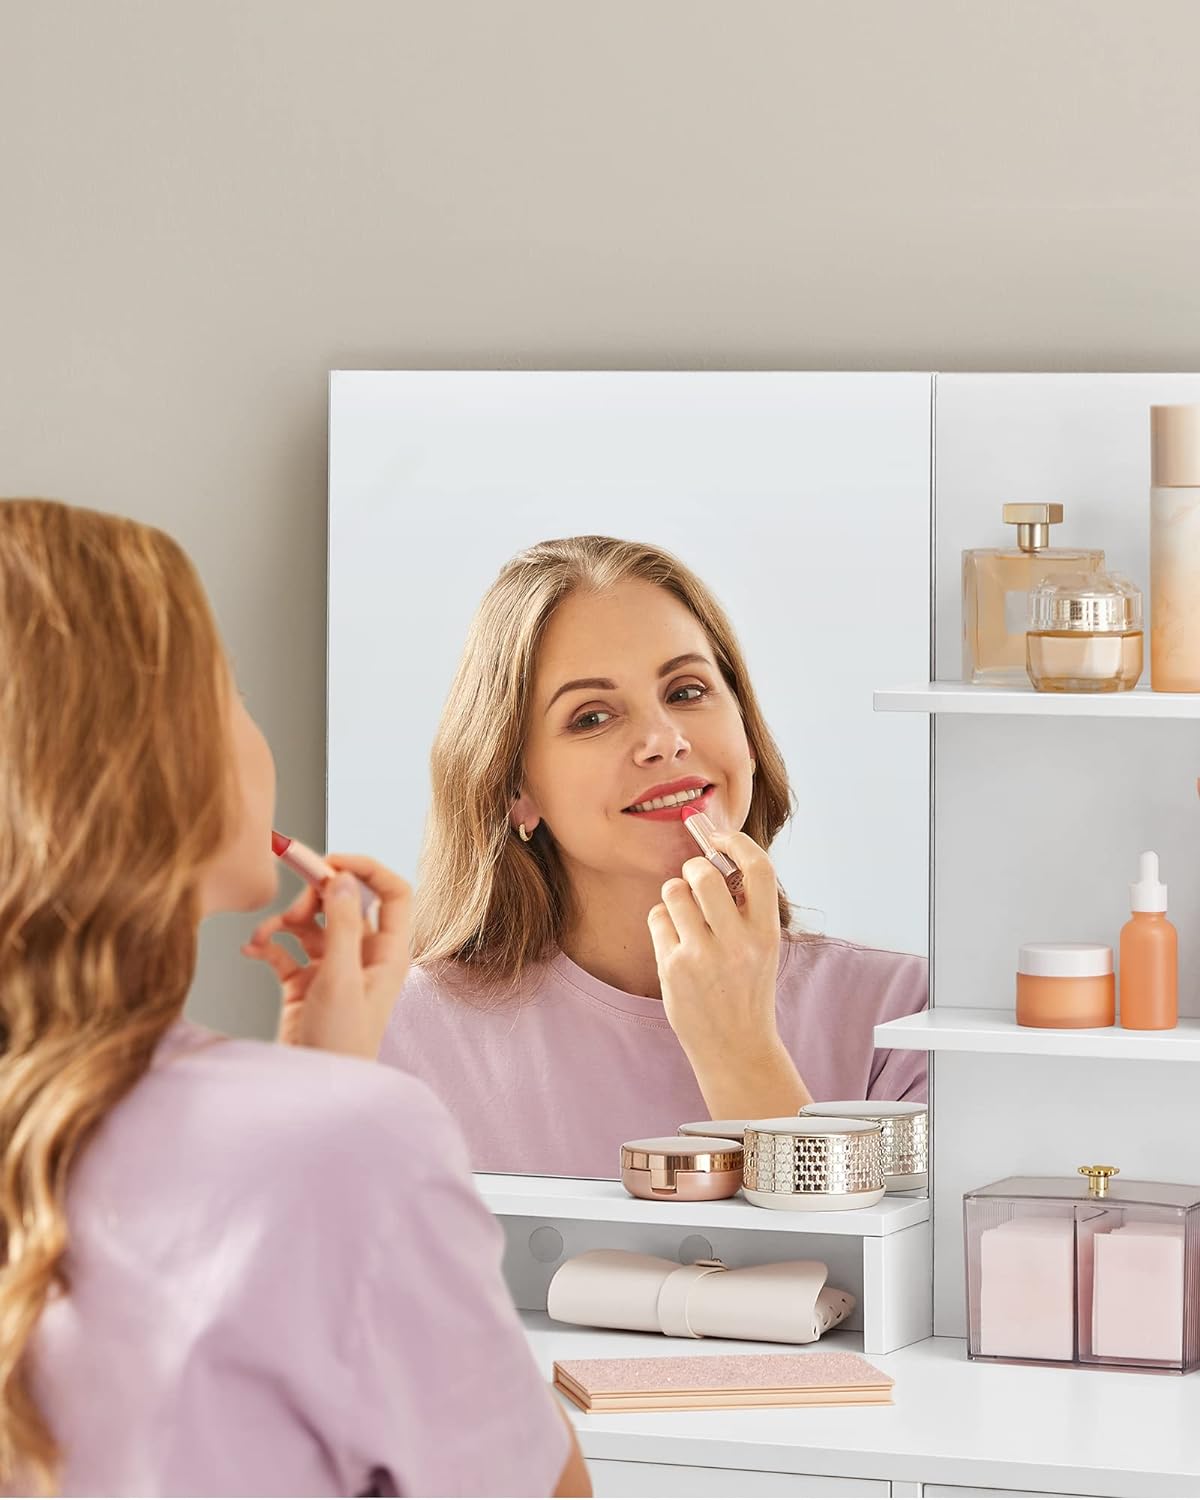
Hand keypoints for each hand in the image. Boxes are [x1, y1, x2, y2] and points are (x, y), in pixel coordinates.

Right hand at [241, 853, 410, 1058]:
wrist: (311, 1094)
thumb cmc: (339, 1046)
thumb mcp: (340, 981)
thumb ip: (340, 927)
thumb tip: (342, 878)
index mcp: (388, 954)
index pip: (393, 892)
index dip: (367, 868)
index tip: (330, 862)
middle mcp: (364, 957)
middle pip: (345, 902)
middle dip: (315, 896)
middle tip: (293, 907)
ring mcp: (333, 969)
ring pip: (311, 925)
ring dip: (285, 922)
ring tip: (266, 934)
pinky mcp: (304, 984)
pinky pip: (286, 950)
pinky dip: (269, 944)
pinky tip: (252, 949)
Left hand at [647, 828, 781, 1067]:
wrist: (735, 1047)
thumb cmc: (747, 990)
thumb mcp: (762, 948)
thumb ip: (746, 908)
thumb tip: (718, 858)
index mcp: (766, 933)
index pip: (759, 868)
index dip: (738, 842)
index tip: (721, 838)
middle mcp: (736, 942)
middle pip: (703, 874)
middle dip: (693, 868)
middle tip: (694, 879)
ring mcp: (701, 955)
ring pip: (673, 892)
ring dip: (675, 895)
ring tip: (684, 915)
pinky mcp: (672, 967)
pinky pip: (657, 918)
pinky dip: (662, 922)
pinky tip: (674, 942)